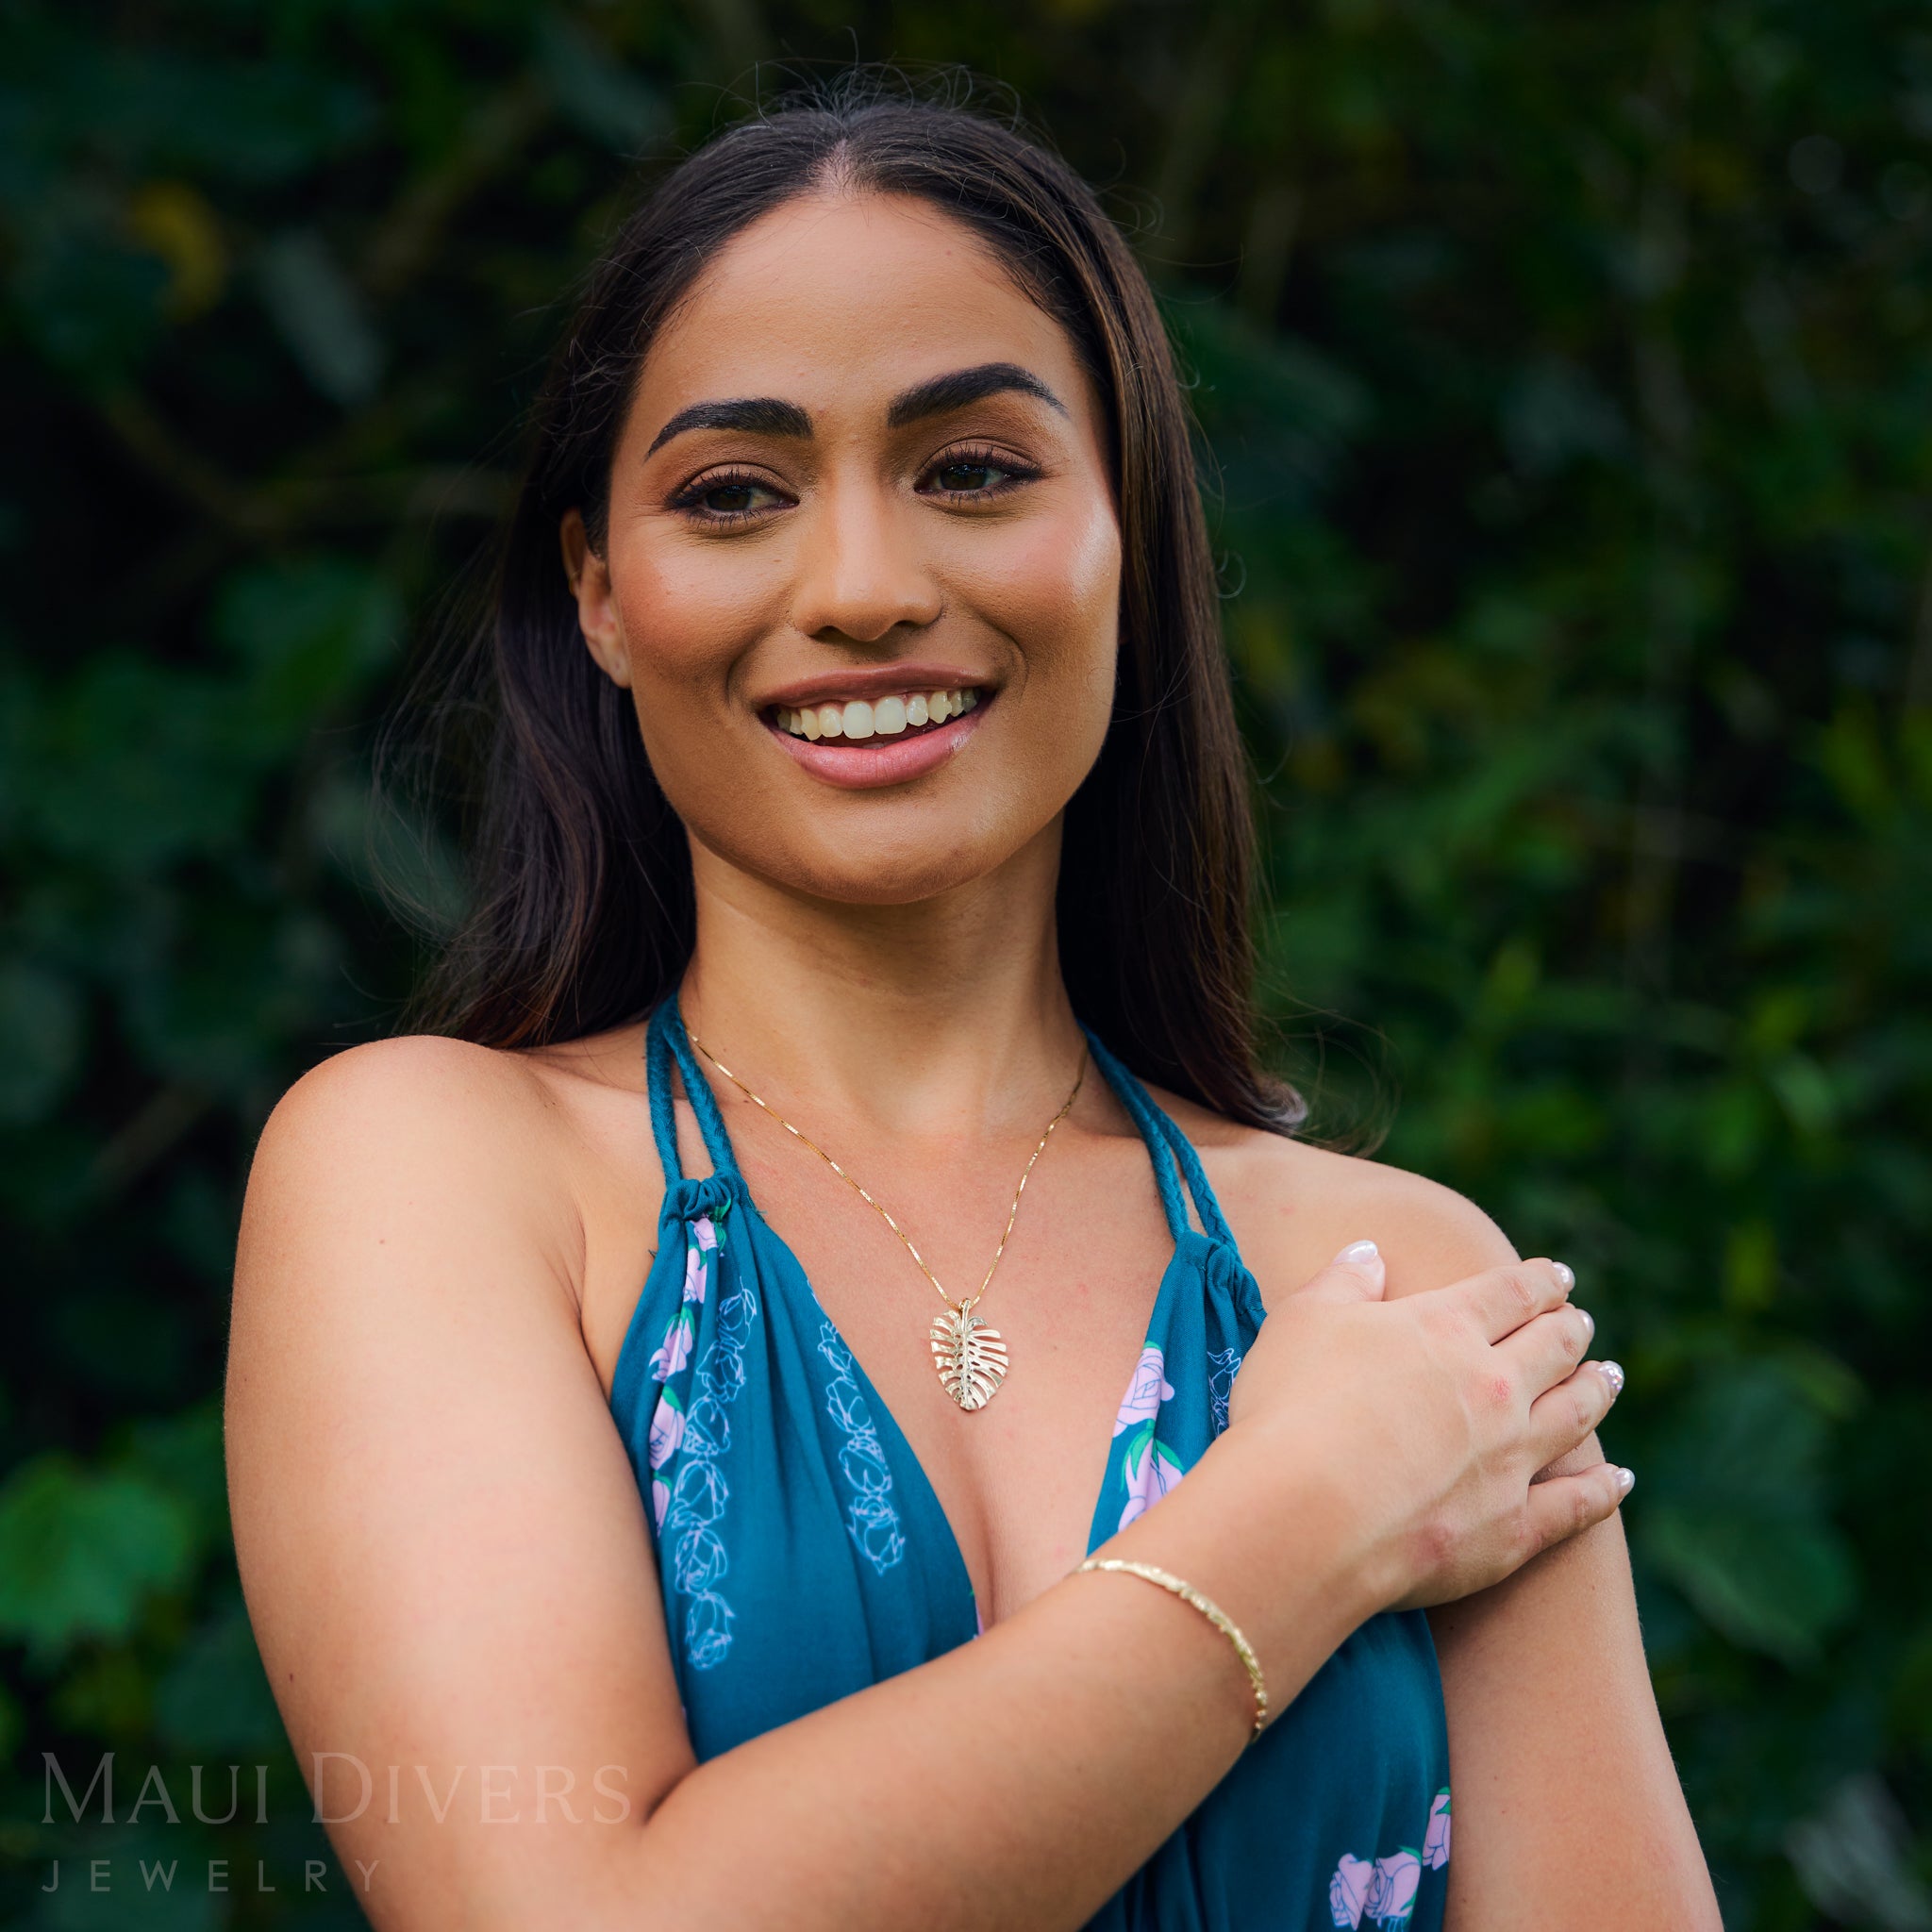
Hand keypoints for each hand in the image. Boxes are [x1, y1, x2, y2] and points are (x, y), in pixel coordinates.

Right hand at [1226, 1241, 1628, 1613]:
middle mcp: (1494, 1386)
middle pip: (1552, 1349)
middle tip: (1580, 1323)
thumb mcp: (1301, 1320)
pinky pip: (1576, 1505)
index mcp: (1445, 1326)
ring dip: (1597, 1391)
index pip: (1509, 1292)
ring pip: (1575, 1415)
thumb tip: (1369, 1252)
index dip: (1537, 1281)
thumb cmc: (1291, 1407)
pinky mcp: (1513, 1529)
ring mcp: (1511, 1459)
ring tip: (1610, 1377)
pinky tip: (1619, 1479)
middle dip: (1569, 1330)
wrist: (1305, 1516)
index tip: (1557, 1276)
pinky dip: (1603, 1490)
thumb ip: (1343, 1281)